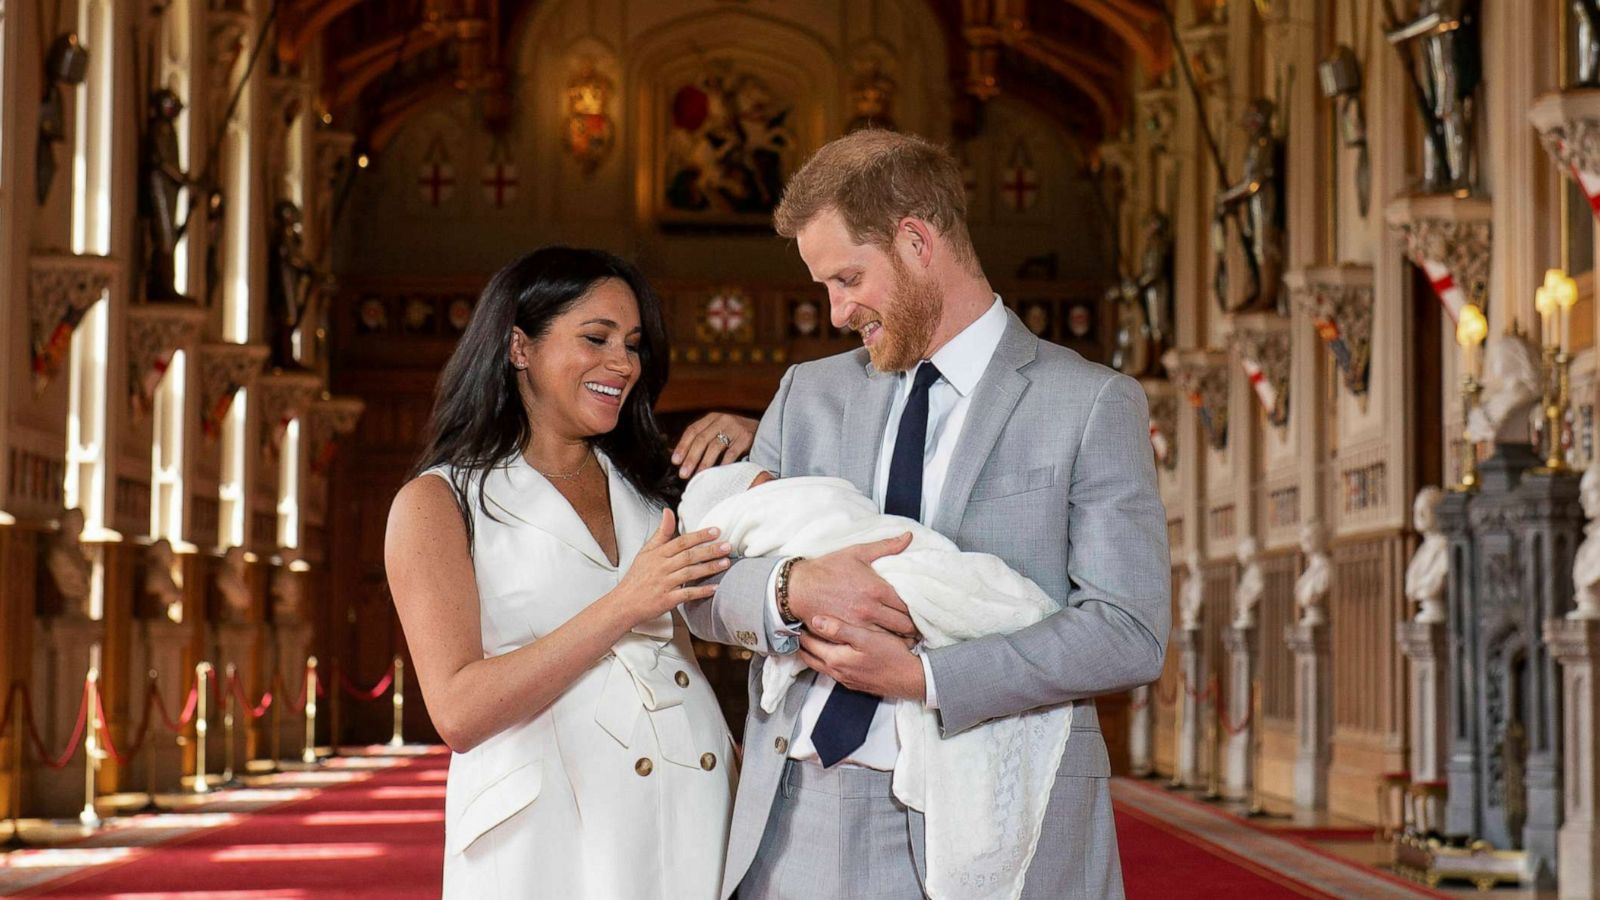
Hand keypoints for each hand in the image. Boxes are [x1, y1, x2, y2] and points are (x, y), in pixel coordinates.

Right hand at [610, 509, 731, 623]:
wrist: (623, 603)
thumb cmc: (636, 578)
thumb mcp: (646, 552)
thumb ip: (661, 533)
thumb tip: (668, 512)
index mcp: (658, 554)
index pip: (681, 541)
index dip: (699, 536)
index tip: (715, 531)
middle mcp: (662, 567)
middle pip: (688, 556)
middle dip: (709, 550)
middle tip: (727, 546)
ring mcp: (664, 584)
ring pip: (689, 573)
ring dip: (709, 568)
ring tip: (725, 563)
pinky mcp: (667, 600)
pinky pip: (686, 594)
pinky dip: (701, 591)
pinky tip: (714, 588)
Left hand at [673, 413, 757, 478]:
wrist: (764, 430)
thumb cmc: (736, 435)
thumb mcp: (719, 431)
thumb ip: (702, 441)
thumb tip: (679, 458)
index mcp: (712, 418)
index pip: (693, 430)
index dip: (682, 446)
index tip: (675, 461)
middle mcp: (723, 419)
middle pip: (702, 439)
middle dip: (691, 458)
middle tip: (683, 473)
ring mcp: (735, 428)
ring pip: (714, 446)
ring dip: (704, 463)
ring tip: (697, 476)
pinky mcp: (746, 438)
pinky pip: (731, 453)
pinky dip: (722, 465)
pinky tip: (716, 474)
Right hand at [788, 534, 916, 637]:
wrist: (799, 587)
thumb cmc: (828, 568)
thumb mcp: (858, 552)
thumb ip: (886, 546)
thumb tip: (909, 536)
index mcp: (877, 589)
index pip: (908, 605)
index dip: (918, 611)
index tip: (921, 612)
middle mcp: (871, 609)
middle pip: (904, 625)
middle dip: (914, 628)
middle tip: (918, 628)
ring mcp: (859, 625)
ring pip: (891, 639)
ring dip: (901, 639)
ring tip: (907, 639)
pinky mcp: (847, 635)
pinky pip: (872, 644)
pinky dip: (882, 645)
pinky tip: (887, 644)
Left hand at [799, 617, 924, 700]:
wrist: (912, 679)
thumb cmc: (891, 656)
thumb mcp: (866, 638)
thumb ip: (840, 629)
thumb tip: (815, 620)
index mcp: (835, 659)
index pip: (808, 644)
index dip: (799, 630)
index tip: (793, 618)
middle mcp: (836, 672)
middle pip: (810, 656)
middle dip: (801, 642)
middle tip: (795, 627)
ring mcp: (846, 679)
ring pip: (820, 664)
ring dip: (812, 651)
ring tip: (809, 636)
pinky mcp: (855, 682)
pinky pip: (832, 669)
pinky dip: (825, 658)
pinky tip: (831, 650)